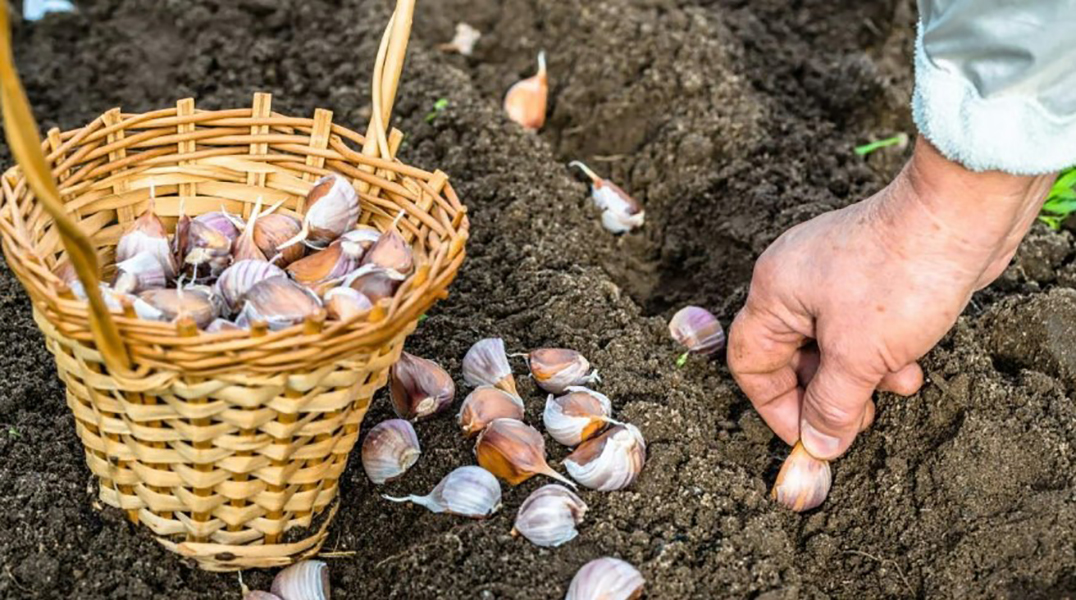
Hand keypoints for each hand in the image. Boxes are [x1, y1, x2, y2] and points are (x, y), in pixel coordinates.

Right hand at [728, 136, 1055, 459]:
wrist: (961, 215)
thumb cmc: (901, 276)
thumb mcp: (860, 357)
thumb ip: (832, 407)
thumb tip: (817, 445)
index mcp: (774, 292)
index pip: (751, 363)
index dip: (775, 407)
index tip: (809, 436)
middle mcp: (794, 280)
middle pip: (792, 357)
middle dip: (827, 394)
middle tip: (856, 420)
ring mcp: (832, 274)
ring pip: (831, 346)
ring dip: (861, 376)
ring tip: (897, 385)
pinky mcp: (869, 273)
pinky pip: (860, 328)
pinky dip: (880, 353)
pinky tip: (910, 363)